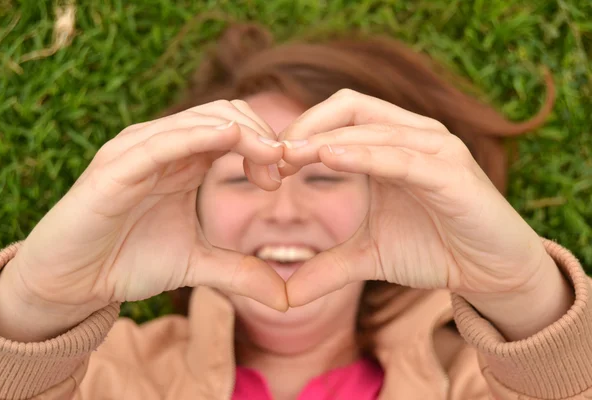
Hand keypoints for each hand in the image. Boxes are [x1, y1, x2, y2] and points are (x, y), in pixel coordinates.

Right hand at [5, 100, 288, 323]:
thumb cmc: (128, 261)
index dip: (268, 145)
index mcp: (185, 159)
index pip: (236, 128)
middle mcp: (164, 146)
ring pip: (200, 119)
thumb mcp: (197, 263)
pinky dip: (197, 135)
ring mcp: (138, 151)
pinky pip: (161, 141)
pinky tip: (228, 138)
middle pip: (226, 113)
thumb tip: (286, 298)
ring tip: (269, 163)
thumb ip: (240, 272)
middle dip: (262, 136)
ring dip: (243, 134)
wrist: (73, 283)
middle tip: (280, 172)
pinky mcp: (116, 167)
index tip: (287, 175)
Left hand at [279, 89, 551, 306]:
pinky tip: (330, 158)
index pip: (334, 117)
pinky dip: (366, 153)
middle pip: (348, 106)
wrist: (491, 273)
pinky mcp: (452, 173)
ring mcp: (435, 149)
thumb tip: (283, 297)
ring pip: (372, 125)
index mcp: (388, 145)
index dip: (297, 134)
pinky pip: (402, 156)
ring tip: (288, 157)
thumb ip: (326, 268)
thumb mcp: (367, 257)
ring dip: (325, 138)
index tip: (266, 167)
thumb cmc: (433, 250)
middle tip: (271, 160)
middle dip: (304, 127)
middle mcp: (412, 135)